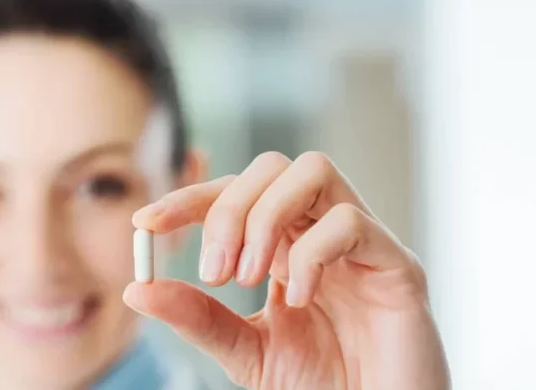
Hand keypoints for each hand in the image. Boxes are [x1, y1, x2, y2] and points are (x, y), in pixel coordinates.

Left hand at [123, 152, 449, 389]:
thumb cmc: (323, 385)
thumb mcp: (243, 351)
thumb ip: (197, 317)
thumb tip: (137, 289)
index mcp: (286, 244)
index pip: (235, 193)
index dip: (189, 198)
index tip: (145, 223)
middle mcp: (322, 231)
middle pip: (271, 166)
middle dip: (228, 209)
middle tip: (216, 272)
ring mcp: (362, 243)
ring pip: (313, 169)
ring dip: (265, 216)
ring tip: (249, 277)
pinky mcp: (398, 265)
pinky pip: (350, 222)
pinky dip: (309, 254)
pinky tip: (298, 298)